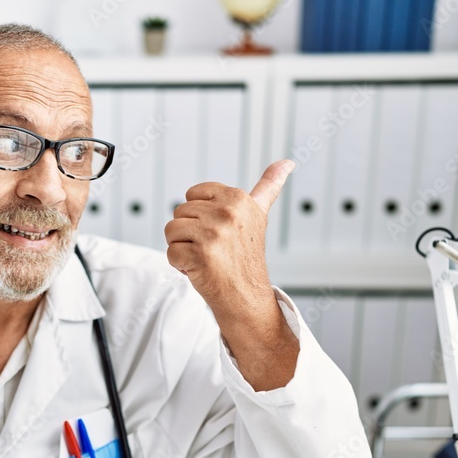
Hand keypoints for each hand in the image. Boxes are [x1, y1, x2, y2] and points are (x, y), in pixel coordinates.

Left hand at [164, 160, 294, 326]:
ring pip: (171, 230)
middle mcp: (227, 213)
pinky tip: (199, 270)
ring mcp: (213, 234)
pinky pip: (170, 252)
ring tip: (205, 257)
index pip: (193, 194)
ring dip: (182, 247)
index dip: (199, 215)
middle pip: (179, 212)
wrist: (247, 295)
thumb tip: (287, 161)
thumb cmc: (245, 255)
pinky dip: (180, 265)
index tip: (218, 229)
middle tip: (213, 248)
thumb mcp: (259, 214)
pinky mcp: (199, 255)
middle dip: (189, 232)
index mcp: (237, 198)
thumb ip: (269, 186)